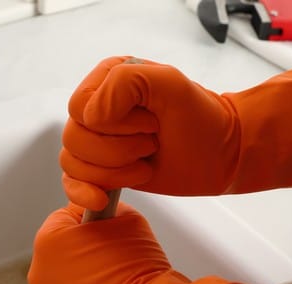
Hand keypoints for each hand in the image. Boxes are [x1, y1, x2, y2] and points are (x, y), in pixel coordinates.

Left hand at [23, 202, 251, 283]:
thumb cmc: (139, 271)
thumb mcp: (128, 220)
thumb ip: (106, 211)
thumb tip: (102, 212)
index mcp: (50, 238)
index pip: (64, 220)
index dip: (88, 226)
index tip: (104, 236)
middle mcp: (36, 270)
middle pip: (57, 256)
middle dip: (78, 258)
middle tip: (109, 267)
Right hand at [61, 56, 240, 209]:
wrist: (221, 154)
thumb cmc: (202, 118)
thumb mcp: (170, 83)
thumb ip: (127, 81)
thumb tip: (91, 116)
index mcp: (108, 79)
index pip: (80, 107)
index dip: (113, 123)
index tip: (151, 124)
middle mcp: (98, 108)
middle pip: (73, 137)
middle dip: (116, 150)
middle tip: (151, 144)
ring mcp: (97, 141)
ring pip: (72, 162)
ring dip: (113, 172)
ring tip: (145, 163)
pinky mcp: (101, 170)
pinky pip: (71, 183)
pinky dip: (83, 193)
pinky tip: (102, 197)